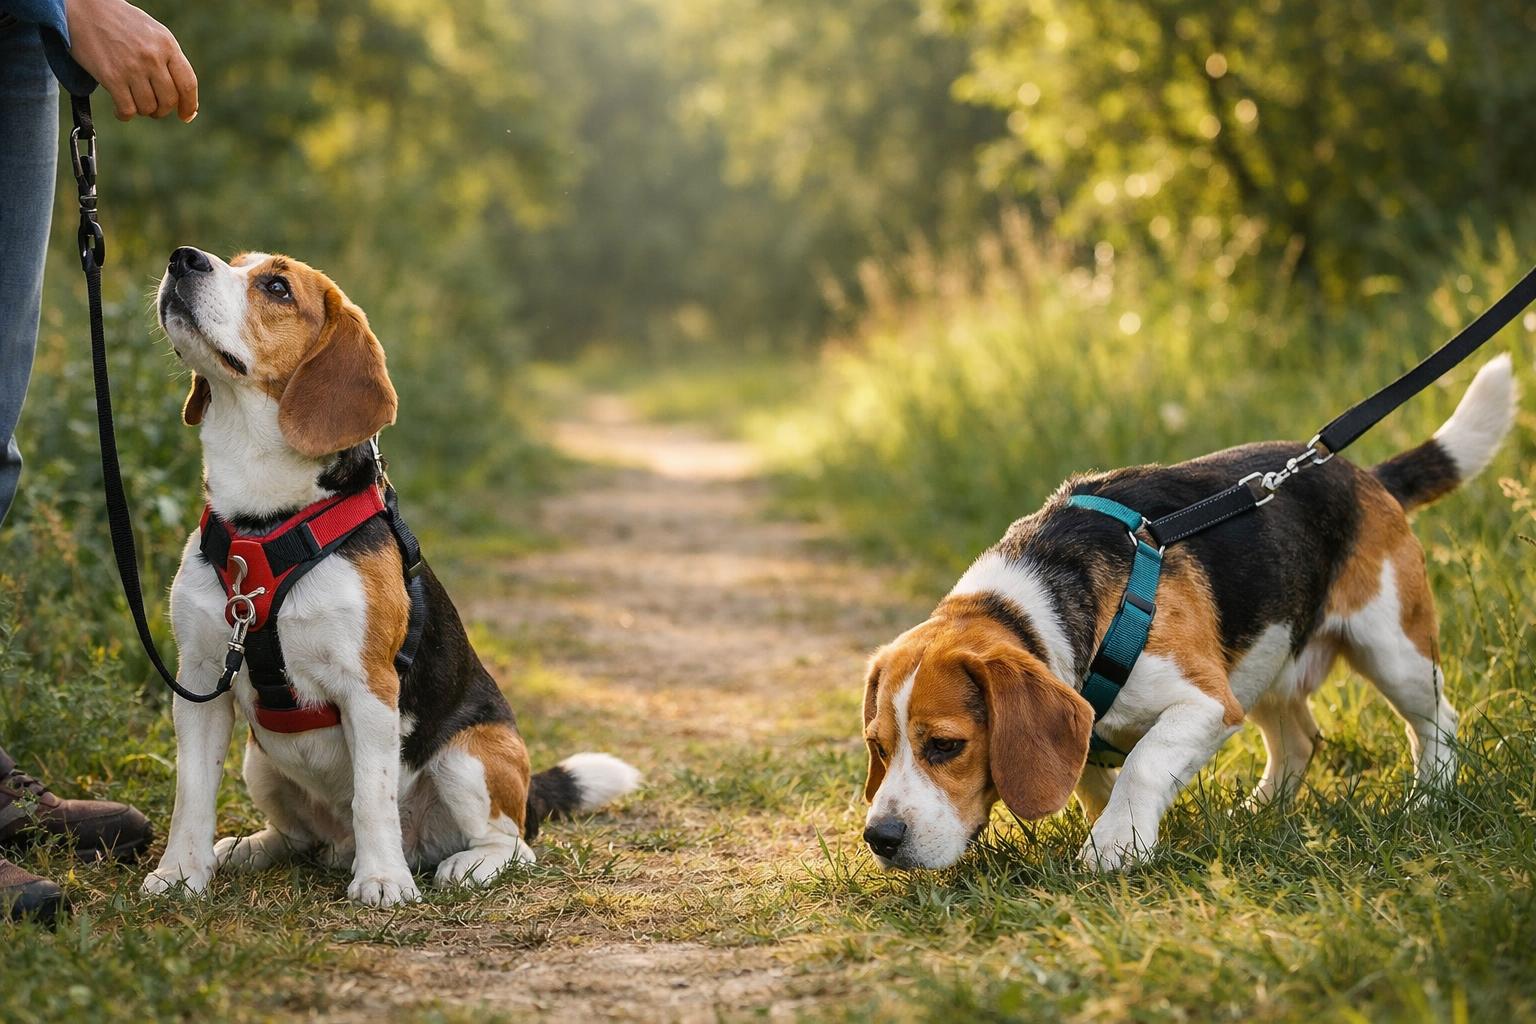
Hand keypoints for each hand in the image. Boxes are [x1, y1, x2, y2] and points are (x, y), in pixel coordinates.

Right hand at [64, 0, 197, 122]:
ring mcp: (132, 67)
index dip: (189, 105)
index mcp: (167, 45)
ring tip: (134, 102)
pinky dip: (125, 115)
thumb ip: (170, 61)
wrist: (85, 8)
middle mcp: (152, 57)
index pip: (188, 84)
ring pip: (148, 108)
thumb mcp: (154, 34)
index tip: (186, 116)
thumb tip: (186, 100)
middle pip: (169, 100)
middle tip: (153, 108)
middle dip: (162, 110)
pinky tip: (121, 110)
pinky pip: (127, 109)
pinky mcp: (111, 76)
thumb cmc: (122, 24)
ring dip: (143, 111)